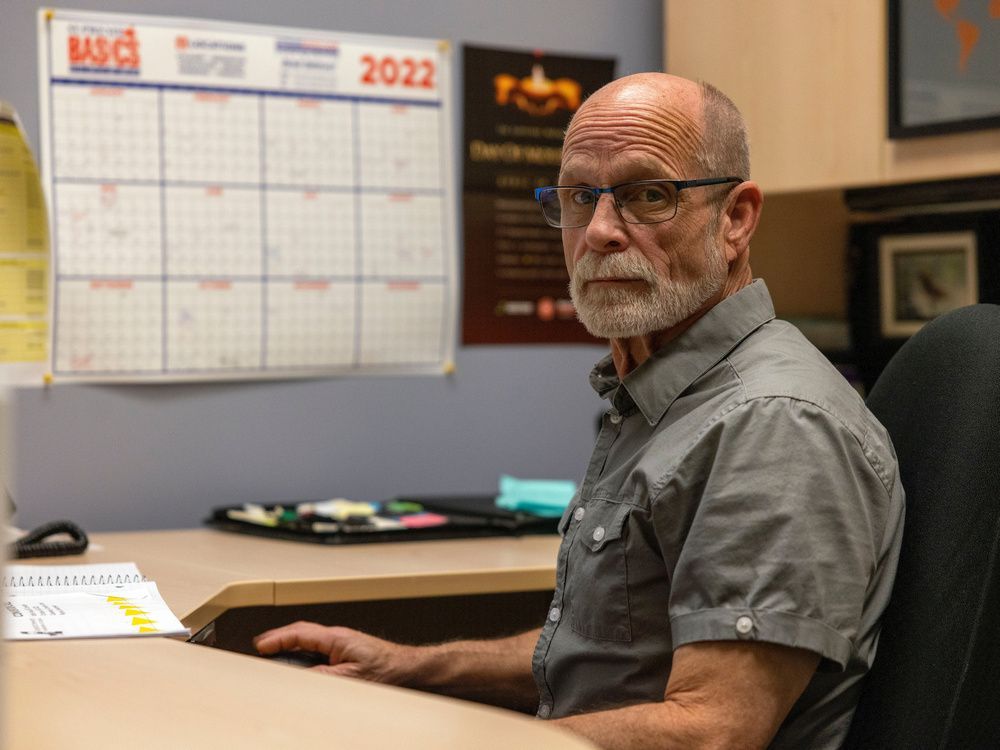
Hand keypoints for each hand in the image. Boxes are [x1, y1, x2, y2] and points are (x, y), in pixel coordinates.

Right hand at [253, 621, 414, 683]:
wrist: (409, 668)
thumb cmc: (388, 668)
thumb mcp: (350, 677)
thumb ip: (323, 676)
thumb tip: (299, 677)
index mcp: (336, 638)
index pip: (299, 634)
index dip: (276, 639)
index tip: (259, 646)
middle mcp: (338, 637)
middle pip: (301, 634)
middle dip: (279, 639)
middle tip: (261, 648)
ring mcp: (342, 644)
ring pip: (310, 641)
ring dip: (291, 645)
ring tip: (274, 653)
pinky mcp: (347, 652)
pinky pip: (318, 649)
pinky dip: (304, 653)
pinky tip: (300, 662)